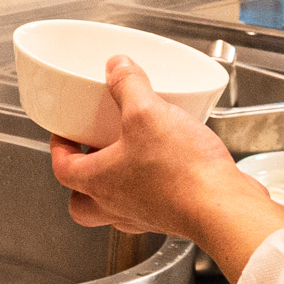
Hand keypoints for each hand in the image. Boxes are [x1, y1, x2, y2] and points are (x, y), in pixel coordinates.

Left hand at [47, 58, 283, 278]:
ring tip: (130, 156)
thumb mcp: (147, 113)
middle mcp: (117, 205)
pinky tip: (168, 164)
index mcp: (99, 182)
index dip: (59, 148)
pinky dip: (152, 186)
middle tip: (92, 153)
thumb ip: (128, 86)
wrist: (223, 208)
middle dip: (82, 178)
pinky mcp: (174, 216)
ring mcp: (146, 215)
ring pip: (116, 207)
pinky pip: (152, 204)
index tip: (64, 133)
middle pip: (82, 201)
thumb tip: (117, 67)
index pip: (63, 168)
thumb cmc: (181, 172)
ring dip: (116, 184)